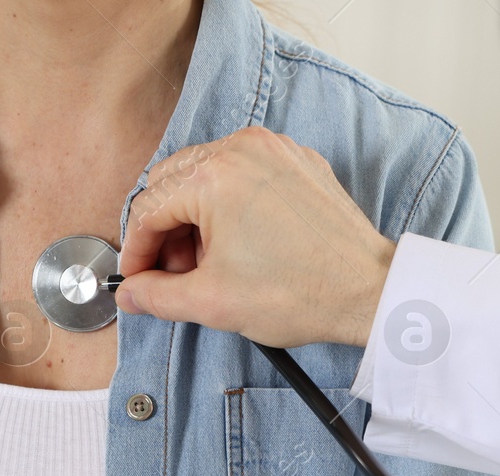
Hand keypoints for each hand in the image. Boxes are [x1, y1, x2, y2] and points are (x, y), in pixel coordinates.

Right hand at [115, 126, 395, 348]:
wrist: (368, 292)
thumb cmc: (302, 293)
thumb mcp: (213, 302)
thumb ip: (157, 296)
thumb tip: (131, 294)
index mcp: (214, 176)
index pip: (148, 207)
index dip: (136, 251)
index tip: (137, 278)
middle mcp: (242, 148)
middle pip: (172, 182)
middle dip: (164, 231)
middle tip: (172, 274)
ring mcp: (274, 149)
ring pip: (205, 174)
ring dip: (194, 217)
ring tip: (207, 263)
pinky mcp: (297, 161)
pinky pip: (243, 172)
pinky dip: (229, 203)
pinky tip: (238, 243)